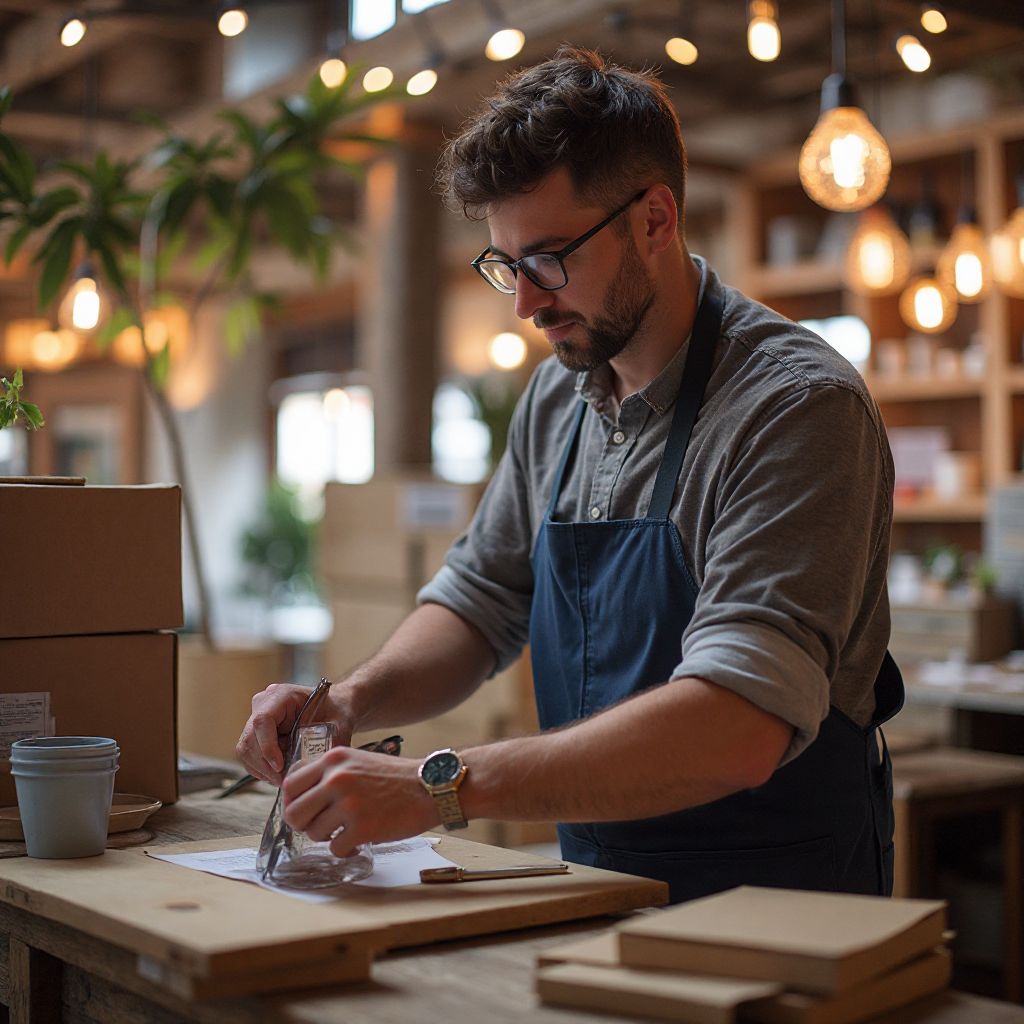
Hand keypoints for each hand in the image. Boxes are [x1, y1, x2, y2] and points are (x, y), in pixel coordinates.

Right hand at [236, 682, 354, 784]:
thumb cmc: (337, 714)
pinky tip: (280, 773)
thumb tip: (305, 771)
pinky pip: (249, 756)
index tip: (280, 767)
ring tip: (285, 778)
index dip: (267, 747)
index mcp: (282, 695)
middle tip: (285, 781)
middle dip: (266, 765)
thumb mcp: (336, 727)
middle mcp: (264, 703)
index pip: (262, 721)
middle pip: (249, 739)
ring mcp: (256, 717)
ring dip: (263, 770)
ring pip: (246, 751)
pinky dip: (262, 770)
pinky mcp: (255, 733)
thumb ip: (323, 746)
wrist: (335, 709)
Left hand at [281, 747, 438, 854]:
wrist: (431, 786)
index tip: (303, 810)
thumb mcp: (357, 761)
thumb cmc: (394, 777)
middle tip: (320, 827)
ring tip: (346, 830)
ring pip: (313, 833)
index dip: (293, 802)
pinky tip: (360, 840)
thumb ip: (328, 774)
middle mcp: (337, 779)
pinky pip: (336, 849)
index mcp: (334, 759)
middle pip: (294, 813)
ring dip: (327, 838)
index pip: (290, 784)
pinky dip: (346, 849)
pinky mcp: (362, 827)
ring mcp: (349, 803)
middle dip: (304, 825)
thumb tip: (298, 796)